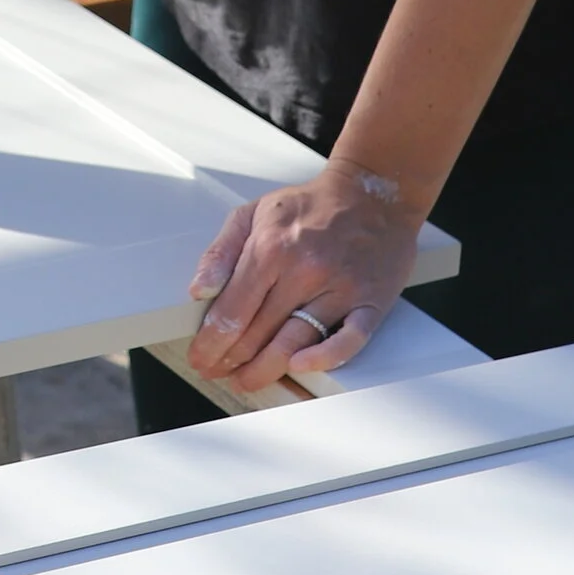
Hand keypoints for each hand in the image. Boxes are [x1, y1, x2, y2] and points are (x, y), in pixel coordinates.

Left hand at [183, 161, 430, 402]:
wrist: (375, 194)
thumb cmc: (311, 207)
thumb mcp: (254, 213)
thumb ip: (221, 252)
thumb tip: (198, 290)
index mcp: (272, 249)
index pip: (232, 311)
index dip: (210, 342)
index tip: (200, 356)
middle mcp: (305, 272)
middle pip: (258, 333)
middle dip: (230, 360)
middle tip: (216, 371)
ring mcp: (340, 289)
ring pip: (295, 344)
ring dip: (264, 370)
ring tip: (246, 380)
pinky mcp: (370, 303)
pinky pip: (348, 341)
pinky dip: (324, 359)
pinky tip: (299, 368)